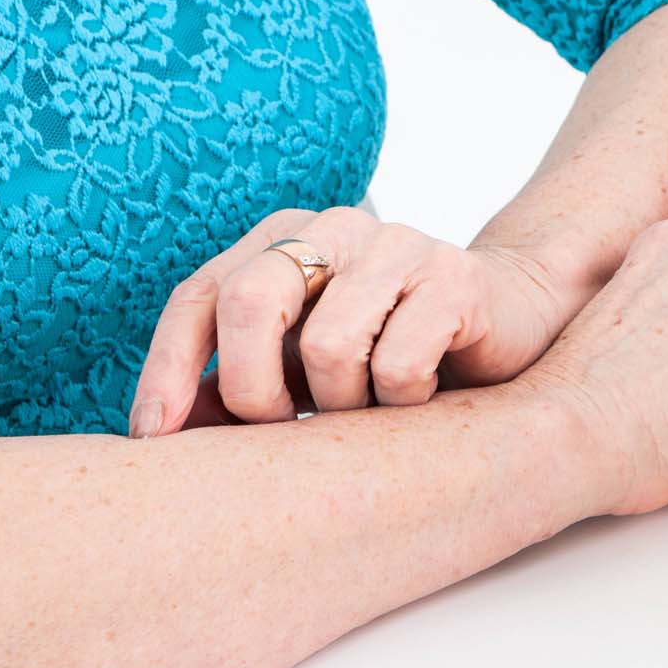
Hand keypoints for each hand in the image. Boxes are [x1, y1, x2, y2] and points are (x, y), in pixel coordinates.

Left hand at [130, 206, 601, 434]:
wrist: (511, 323)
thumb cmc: (390, 354)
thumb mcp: (302, 370)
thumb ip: (235, 388)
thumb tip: (158, 434)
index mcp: (285, 238)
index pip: (199, 296)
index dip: (167, 369)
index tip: (155, 440)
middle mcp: (338, 227)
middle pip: (251, 302)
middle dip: (251, 389)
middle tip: (280, 427)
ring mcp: (401, 245)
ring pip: (328, 347)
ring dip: (342, 403)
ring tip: (367, 408)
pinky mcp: (457, 278)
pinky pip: (400, 363)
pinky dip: (401, 400)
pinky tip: (419, 398)